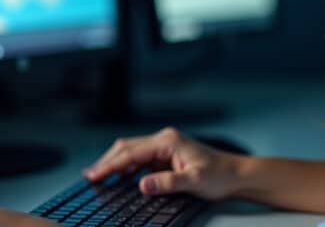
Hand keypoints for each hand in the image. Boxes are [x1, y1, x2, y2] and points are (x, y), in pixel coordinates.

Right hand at [84, 127, 244, 200]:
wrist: (235, 175)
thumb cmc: (219, 176)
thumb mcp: (194, 182)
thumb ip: (168, 183)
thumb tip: (143, 185)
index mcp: (168, 141)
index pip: (132, 153)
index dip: (111, 165)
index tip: (95, 176)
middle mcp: (164, 140)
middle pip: (127, 147)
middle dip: (107, 161)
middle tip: (89, 176)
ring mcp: (164, 148)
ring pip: (131, 151)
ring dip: (114, 162)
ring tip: (96, 176)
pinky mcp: (166, 157)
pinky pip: (139, 159)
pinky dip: (126, 167)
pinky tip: (117, 177)